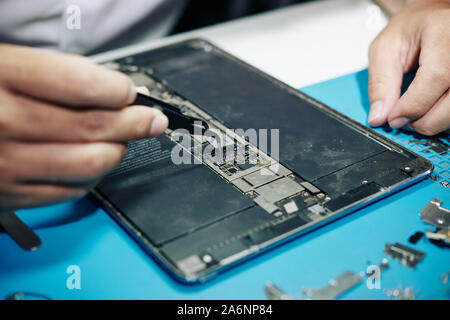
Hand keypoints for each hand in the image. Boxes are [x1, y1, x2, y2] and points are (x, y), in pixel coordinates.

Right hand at [0, 44, 167, 212]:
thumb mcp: (4, 64)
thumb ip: (59, 74)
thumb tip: (116, 90)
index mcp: (1, 76)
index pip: (82, 84)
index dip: (119, 89)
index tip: (132, 92)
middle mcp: (3, 121)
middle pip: (95, 126)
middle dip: (136, 122)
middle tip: (151, 119)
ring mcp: (6, 163)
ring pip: (92, 162)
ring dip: (118, 149)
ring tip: (121, 139)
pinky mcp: (12, 194)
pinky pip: (73, 189)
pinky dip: (94, 174)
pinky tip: (92, 160)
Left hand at [368, 0, 449, 134]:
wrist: (433, 20)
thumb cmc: (413, 28)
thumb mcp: (386, 49)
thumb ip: (381, 83)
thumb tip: (379, 117)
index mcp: (445, 32)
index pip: (436, 76)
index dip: (412, 105)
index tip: (392, 118)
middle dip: (422, 121)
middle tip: (400, 119)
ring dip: (432, 122)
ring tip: (413, 114)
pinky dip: (441, 117)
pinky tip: (427, 109)